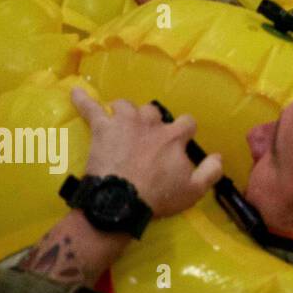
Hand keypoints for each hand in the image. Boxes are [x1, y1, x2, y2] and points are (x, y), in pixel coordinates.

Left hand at [73, 89, 222, 219]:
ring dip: (126, 111)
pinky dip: (82, 99)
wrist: (120, 202)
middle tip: (147, 138)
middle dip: (152, 121)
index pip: (186, 122)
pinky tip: (74, 91)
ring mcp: (124, 123)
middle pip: (154, 111)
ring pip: (127, 105)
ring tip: (122, 120)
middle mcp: (151, 124)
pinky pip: (91, 108)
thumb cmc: (157, 196)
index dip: (184, 130)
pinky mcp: (102, 129)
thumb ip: (211, 171)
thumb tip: (218, 155)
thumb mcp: (194, 191)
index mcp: (173, 137)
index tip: (181, 141)